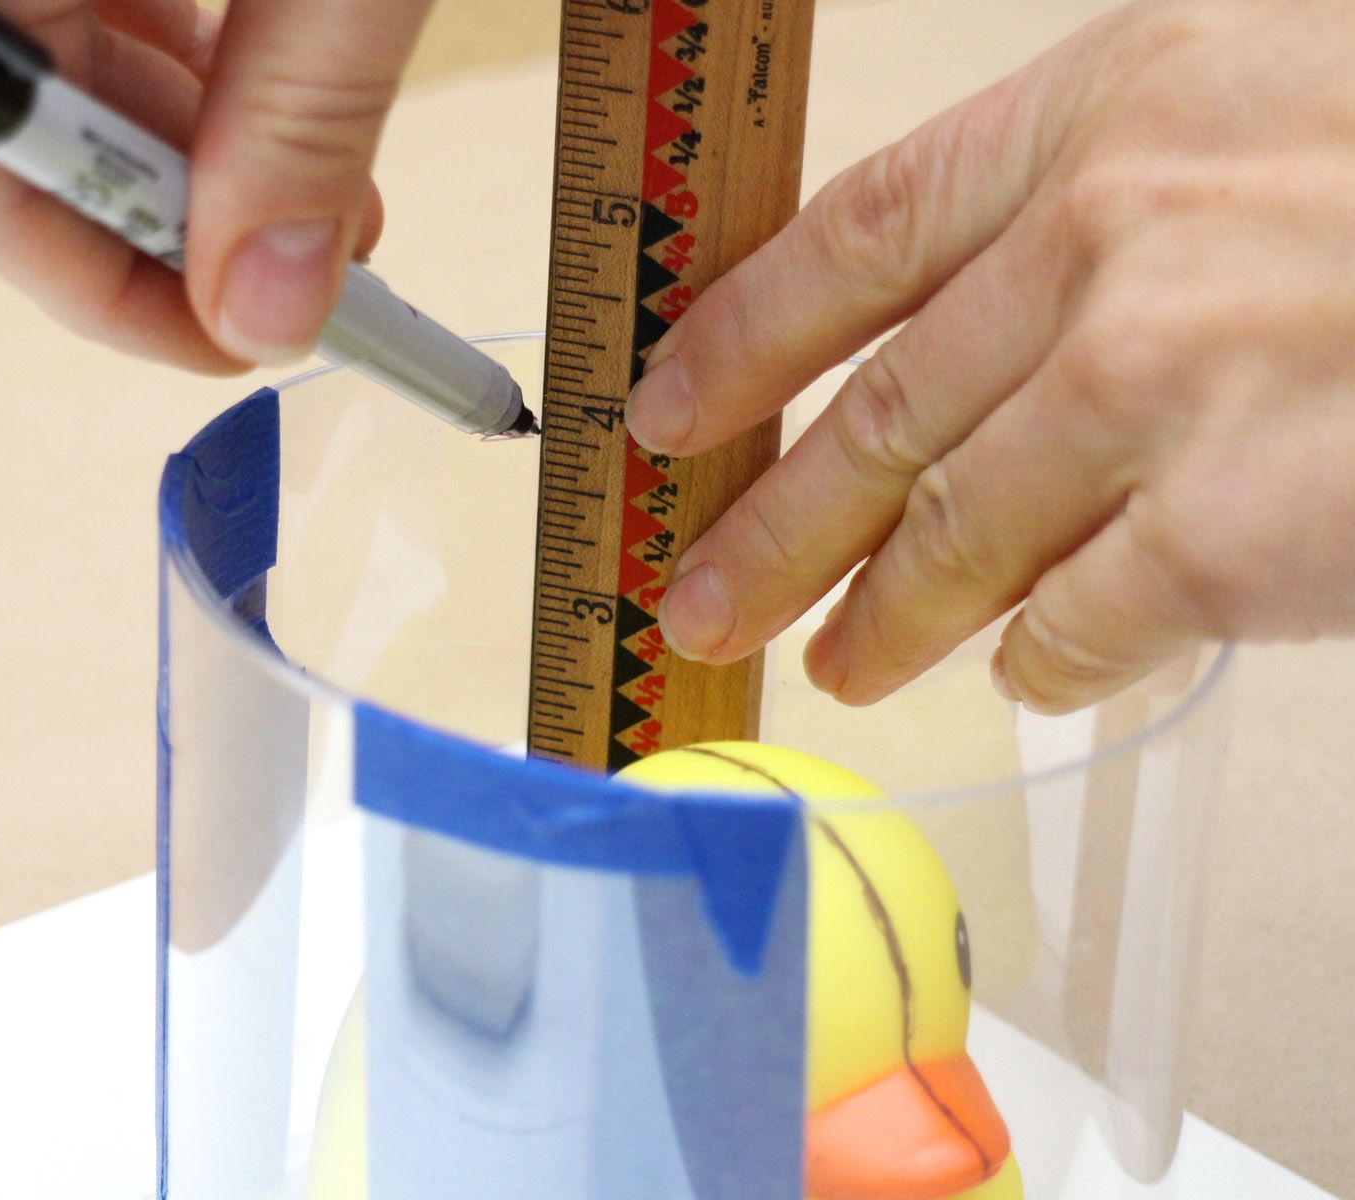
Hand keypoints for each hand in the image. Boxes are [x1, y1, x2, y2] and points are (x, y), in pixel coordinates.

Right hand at [0, 0, 429, 372]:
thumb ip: (298, 114)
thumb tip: (268, 309)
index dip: (101, 288)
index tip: (227, 344)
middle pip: (12, 131)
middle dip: (174, 228)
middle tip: (307, 281)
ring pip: (56, 67)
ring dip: (195, 157)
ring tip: (327, 198)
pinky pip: (92, 5)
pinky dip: (189, 71)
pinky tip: (275, 100)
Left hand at [629, 0, 1354, 713]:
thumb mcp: (1257, 101)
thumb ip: (1095, 205)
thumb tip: (961, 352)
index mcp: (1100, 118)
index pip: (851, 241)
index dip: (735, 338)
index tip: (661, 411)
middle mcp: (1105, 248)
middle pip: (870, 418)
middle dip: (764, 526)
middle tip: (697, 597)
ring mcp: (1160, 393)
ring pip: (952, 539)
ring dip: (878, 616)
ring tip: (836, 661)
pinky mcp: (1230, 534)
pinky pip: (1080, 623)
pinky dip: (1044, 658)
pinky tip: (1027, 671)